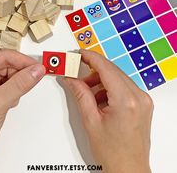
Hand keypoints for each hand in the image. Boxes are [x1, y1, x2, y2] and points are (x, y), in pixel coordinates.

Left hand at [0, 50, 44, 172]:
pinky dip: (16, 92)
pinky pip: (14, 84)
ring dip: (19, 85)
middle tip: (32, 82)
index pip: (5, 56)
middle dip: (22, 74)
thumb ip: (20, 84)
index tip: (39, 68)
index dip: (24, 61)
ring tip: (10, 99)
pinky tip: (8, 103)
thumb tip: (37, 70)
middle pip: (11, 64)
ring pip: (14, 74)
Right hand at [64, 50, 152, 172]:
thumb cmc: (112, 152)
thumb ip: (80, 94)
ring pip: (117, 78)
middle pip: (112, 71)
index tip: (79, 53)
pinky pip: (123, 87)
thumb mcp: (90, 120)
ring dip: (100, 80)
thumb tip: (71, 79)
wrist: (128, 169)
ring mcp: (143, 99)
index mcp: (126, 100)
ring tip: (87, 92)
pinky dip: (109, 88)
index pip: (106, 68)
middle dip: (93, 70)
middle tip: (77, 73)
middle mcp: (139, 97)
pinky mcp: (142, 103)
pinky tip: (99, 99)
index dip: (90, 57)